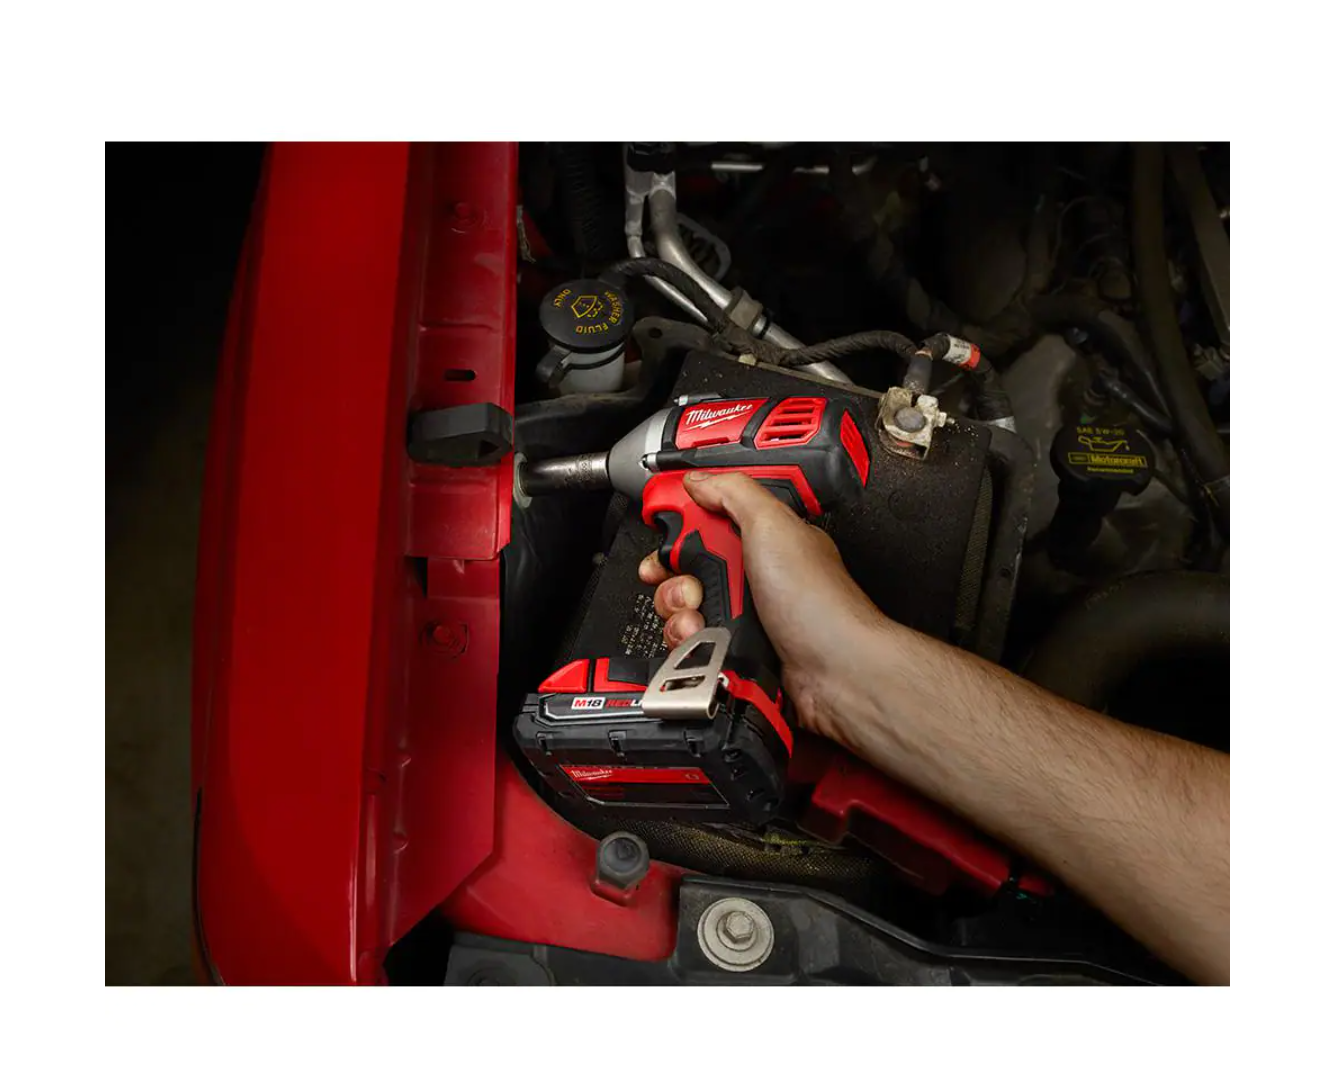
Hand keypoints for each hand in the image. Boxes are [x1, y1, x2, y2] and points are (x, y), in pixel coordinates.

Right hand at [638, 471, 891, 742]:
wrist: (834, 671)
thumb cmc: (819, 602)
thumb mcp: (773, 525)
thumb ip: (733, 492)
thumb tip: (698, 479)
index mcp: (761, 538)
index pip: (705, 521)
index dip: (680, 526)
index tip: (666, 534)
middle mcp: (751, 576)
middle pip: (684, 567)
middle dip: (673, 576)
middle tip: (691, 583)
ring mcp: (742, 614)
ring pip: (682, 607)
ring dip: (680, 613)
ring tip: (700, 616)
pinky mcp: (735, 648)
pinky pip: (691, 642)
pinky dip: (690, 643)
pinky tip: (706, 640)